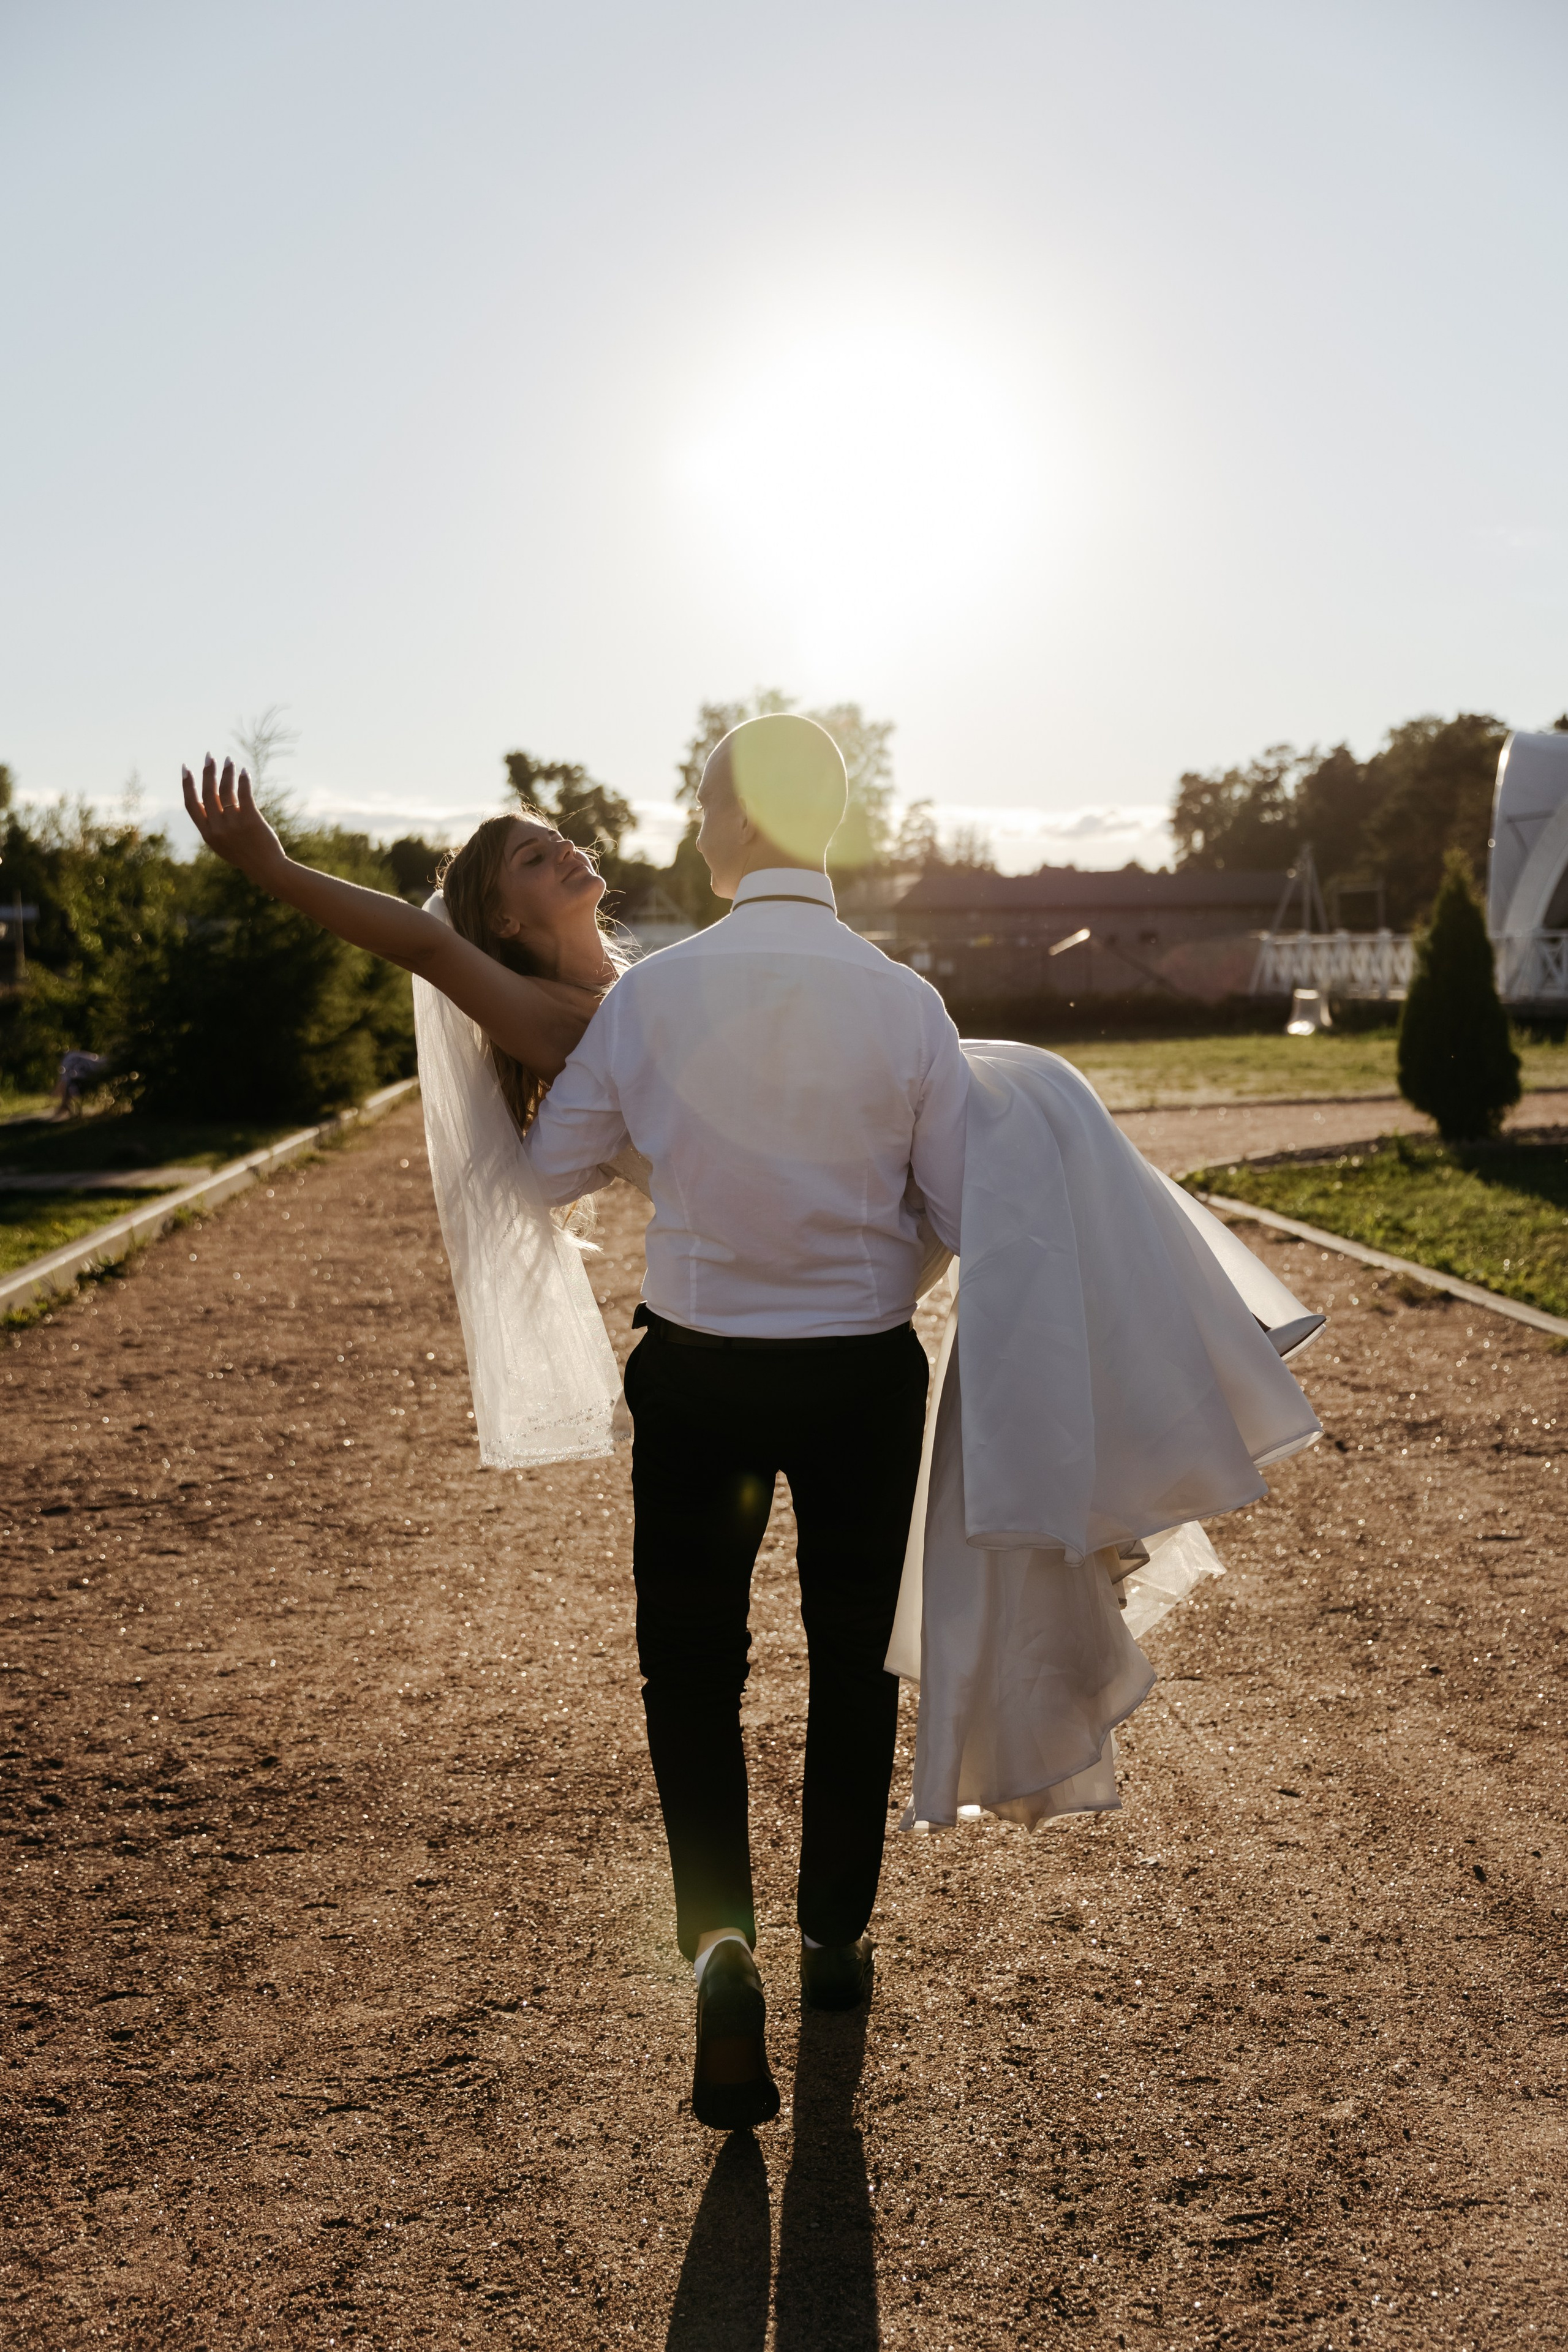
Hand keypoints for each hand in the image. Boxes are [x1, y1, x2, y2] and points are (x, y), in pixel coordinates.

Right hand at [182, 755, 287, 878]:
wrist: (267, 869)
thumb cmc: (246, 856)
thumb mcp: (223, 845)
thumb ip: (214, 826)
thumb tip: (211, 800)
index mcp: (207, 834)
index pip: (191, 805)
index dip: (187, 785)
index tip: (185, 769)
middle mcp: (218, 828)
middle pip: (207, 793)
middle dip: (207, 772)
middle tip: (209, 757)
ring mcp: (233, 824)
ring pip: (225, 790)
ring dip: (226, 773)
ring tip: (228, 760)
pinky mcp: (251, 819)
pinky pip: (244, 794)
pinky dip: (242, 780)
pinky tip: (244, 772)